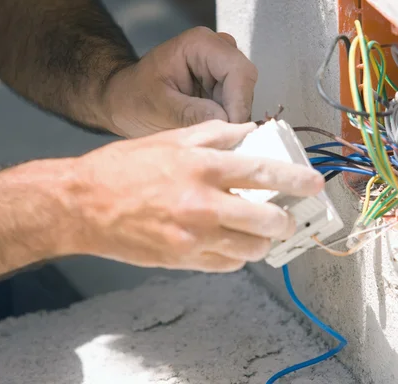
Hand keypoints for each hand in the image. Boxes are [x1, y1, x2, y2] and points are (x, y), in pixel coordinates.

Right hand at [68, 120, 323, 272]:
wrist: (82, 205)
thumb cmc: (123, 169)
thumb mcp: (169, 139)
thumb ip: (215, 133)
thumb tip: (250, 132)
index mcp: (201, 168)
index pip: (264, 172)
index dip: (296, 179)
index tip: (315, 184)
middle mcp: (203, 204)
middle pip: (267, 219)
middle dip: (285, 219)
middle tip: (285, 215)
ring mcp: (194, 237)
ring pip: (252, 249)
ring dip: (262, 240)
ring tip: (257, 231)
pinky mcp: (183, 260)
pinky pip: (228, 265)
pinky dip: (237, 255)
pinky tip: (230, 242)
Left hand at [102, 27, 257, 137]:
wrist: (124, 101)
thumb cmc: (133, 97)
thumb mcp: (159, 108)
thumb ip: (192, 113)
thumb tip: (226, 122)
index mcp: (200, 44)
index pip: (238, 71)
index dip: (239, 103)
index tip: (230, 130)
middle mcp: (217, 51)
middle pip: (245, 85)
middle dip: (235, 113)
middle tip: (218, 138)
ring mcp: (222, 69)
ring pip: (244, 98)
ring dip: (230, 119)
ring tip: (206, 134)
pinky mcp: (223, 87)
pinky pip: (237, 107)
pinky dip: (228, 122)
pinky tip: (208, 131)